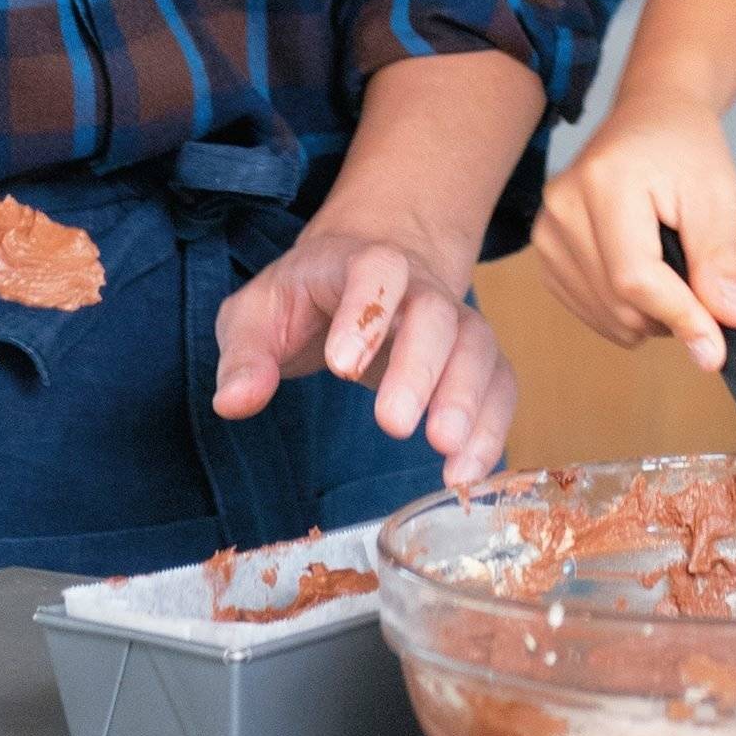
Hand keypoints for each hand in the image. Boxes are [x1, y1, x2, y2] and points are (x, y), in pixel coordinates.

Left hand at [212, 228, 516, 489]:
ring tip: (448, 459)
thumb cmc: (308, 298)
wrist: (370, 268)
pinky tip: (471, 472)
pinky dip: (494, 426)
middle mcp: (419, 288)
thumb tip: (234, 402)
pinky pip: (500, 384)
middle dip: (419, 369)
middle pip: (434, 314)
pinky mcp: (476, 359)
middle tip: (395, 425)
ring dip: (469, 403)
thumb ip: (245, 354)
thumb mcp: (258, 313)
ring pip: (477, 348)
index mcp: (360, 263)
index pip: (375, 269)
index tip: (343, 366)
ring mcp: (455, 321)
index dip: (366, 312)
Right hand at [531, 87, 735, 367]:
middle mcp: (562, 206)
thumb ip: (720, 260)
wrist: (651, 116)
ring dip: (650, 315)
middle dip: (672, 314)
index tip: (718, 350)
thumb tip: (730, 322)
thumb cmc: (686, 149)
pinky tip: (644, 272)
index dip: (680, 318)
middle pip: (620, 304)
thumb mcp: (717, 195)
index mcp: (604, 182)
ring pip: (606, 316)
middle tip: (704, 284)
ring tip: (673, 266)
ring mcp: (545, 230)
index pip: (636, 278)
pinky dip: (625, 310)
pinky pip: (590, 310)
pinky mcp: (545, 250)